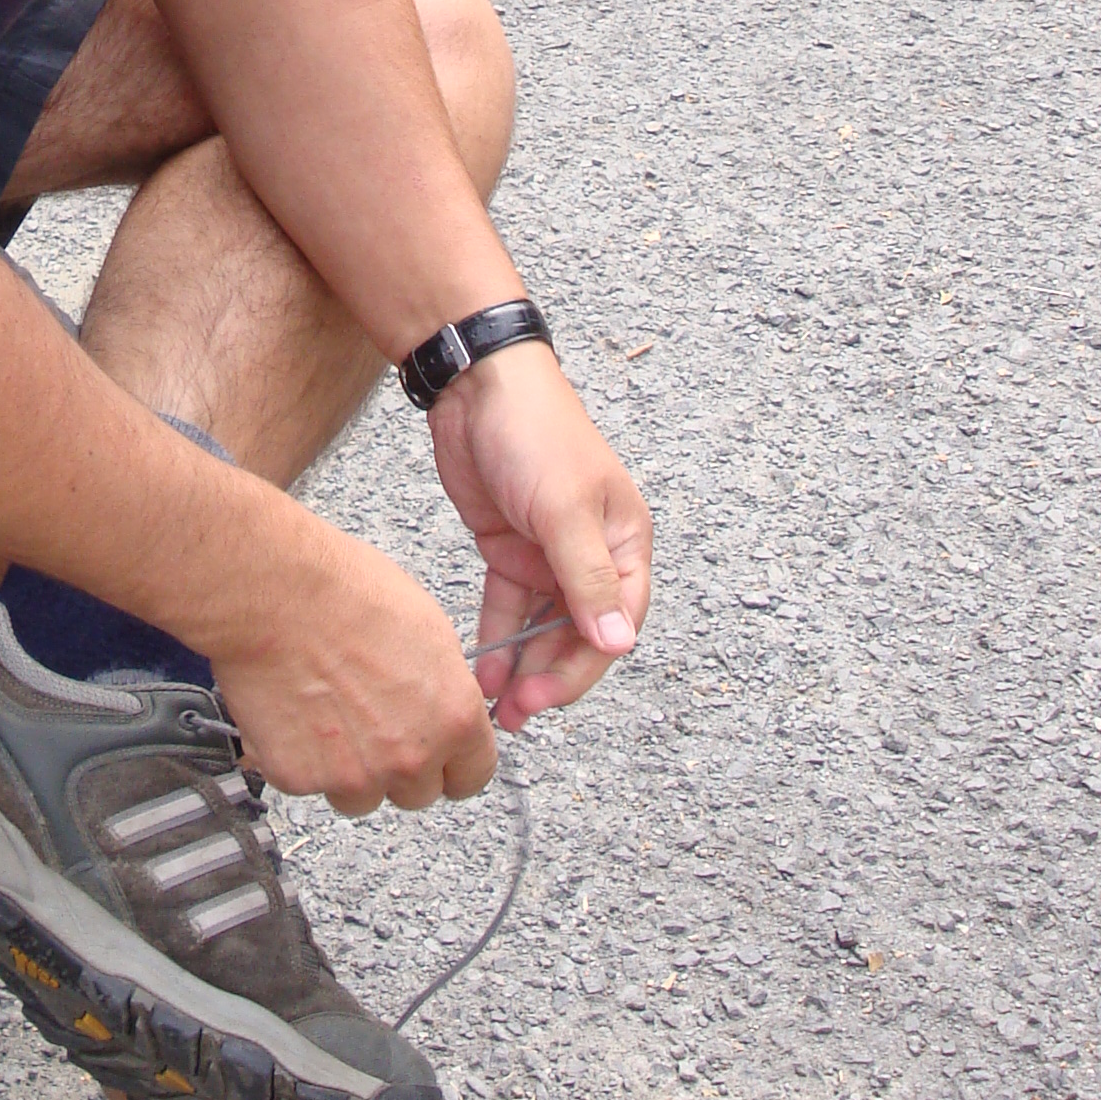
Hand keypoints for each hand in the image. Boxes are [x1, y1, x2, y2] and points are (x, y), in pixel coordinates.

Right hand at [201, 510, 498, 818]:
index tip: (439, 758)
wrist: (275, 593)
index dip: (452, 763)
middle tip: (370, 722)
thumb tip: (437, 708)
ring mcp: (355, 775)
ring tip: (327, 713)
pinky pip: (308, 784)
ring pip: (361, 796)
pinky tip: (294, 712)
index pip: (472, 775)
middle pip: (417, 792)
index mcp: (453, 717)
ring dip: (348, 768)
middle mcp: (410, 756)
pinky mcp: (301, 778)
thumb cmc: (344, 593)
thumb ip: (441, 689)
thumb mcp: (428, 630)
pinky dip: (299, 757)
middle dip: (397, 765)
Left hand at [428, 341, 651, 728]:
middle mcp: (592, 554)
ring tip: (496, 707)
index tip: (547, 695)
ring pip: (542, 629)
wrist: (476, 387)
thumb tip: (617, 645)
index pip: (616, 622)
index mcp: (624, 543)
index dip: (584, 666)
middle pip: (578, 634)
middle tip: (515, 712)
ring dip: (522, 667)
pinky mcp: (509, 549)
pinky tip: (483, 672)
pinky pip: (508, 609)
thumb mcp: (565, 509)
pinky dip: (498, 641)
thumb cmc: (535, 434)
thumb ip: (587, 580)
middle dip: (550, 676)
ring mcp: (548, 554)